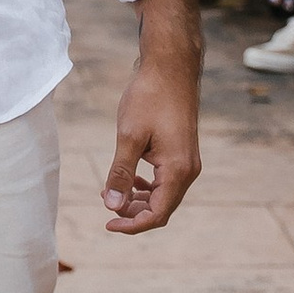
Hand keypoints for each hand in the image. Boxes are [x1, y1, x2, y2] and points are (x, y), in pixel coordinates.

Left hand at [103, 0, 203, 236]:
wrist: (171, 67)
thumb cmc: (150, 97)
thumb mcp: (129, 137)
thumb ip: (120, 173)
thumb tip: (112, 206)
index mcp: (178, 171)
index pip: (157, 214)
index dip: (131, 225)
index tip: (106, 225)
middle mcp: (188, 170)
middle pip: (162, 209)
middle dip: (133, 214)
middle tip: (105, 208)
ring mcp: (187, 161)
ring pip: (164, 196)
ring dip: (139, 201)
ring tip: (112, 194)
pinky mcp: (182, 152)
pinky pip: (165, 181)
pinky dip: (147, 187)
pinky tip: (129, 180)